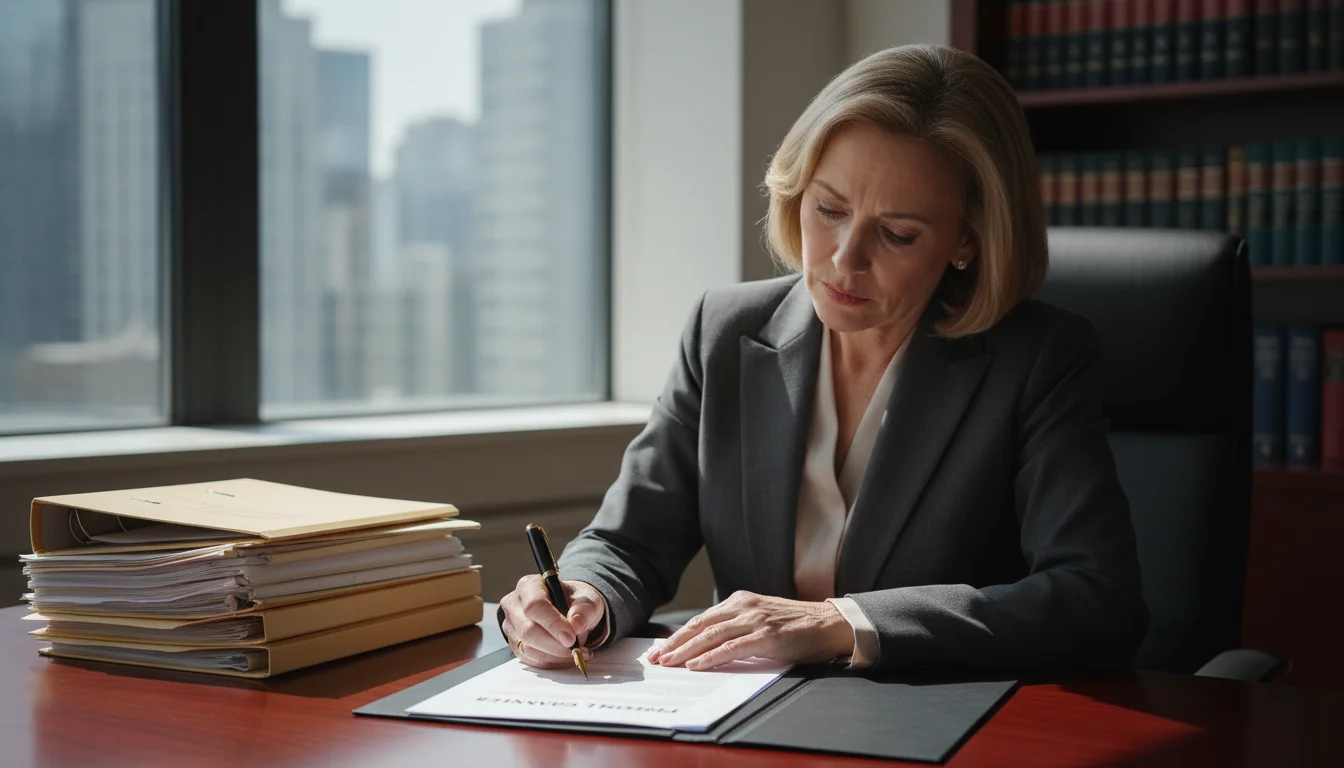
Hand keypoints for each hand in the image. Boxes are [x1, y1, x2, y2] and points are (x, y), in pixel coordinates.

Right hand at [500, 576, 604, 668]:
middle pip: (528, 630)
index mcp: (529, 586)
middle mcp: (514, 605)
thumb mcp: (588, 599)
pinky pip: (530, 660)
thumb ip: (584, 609)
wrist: (570, 611)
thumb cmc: (575, 602)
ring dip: (555, 656)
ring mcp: (511, 626)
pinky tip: (566, 657)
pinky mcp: (515, 644)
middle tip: (577, 649)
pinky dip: (551, 662)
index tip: (571, 638)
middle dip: (555, 645)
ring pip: (528, 648)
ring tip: (577, 653)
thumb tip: (576, 624)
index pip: (535, 605)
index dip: (553, 624)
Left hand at [648, 591, 853, 670]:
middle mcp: (744, 606)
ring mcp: (755, 620)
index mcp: (740, 601)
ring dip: (686, 651)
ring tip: (669, 662)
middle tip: (656, 658)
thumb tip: (707, 646)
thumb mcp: (761, 618)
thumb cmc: (796, 625)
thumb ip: (737, 627)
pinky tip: (696, 665)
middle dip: (674, 643)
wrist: (830, 624)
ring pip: (711, 635)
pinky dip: (711, 657)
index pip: (701, 619)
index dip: (678, 635)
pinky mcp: (766, 635)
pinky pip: (732, 647)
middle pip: (700, 626)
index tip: (661, 649)